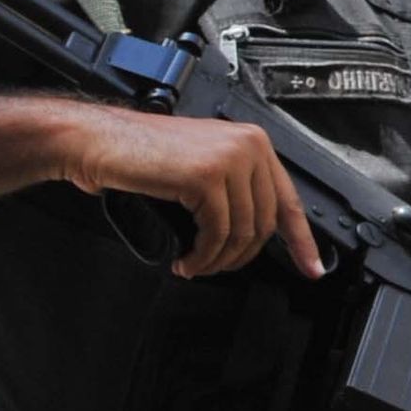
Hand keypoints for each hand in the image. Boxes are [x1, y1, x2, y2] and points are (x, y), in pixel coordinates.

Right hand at [51, 109, 322, 280]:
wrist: (98, 141)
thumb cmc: (141, 155)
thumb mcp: (203, 167)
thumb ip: (236, 189)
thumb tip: (259, 232)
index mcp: (253, 142)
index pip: (289, 200)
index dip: (302, 241)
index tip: (312, 268)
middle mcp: (249, 146)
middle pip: (265, 223)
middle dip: (241, 256)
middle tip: (216, 268)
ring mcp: (230, 159)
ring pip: (242, 233)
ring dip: (218, 260)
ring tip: (196, 265)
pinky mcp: (206, 177)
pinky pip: (217, 234)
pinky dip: (202, 256)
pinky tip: (186, 261)